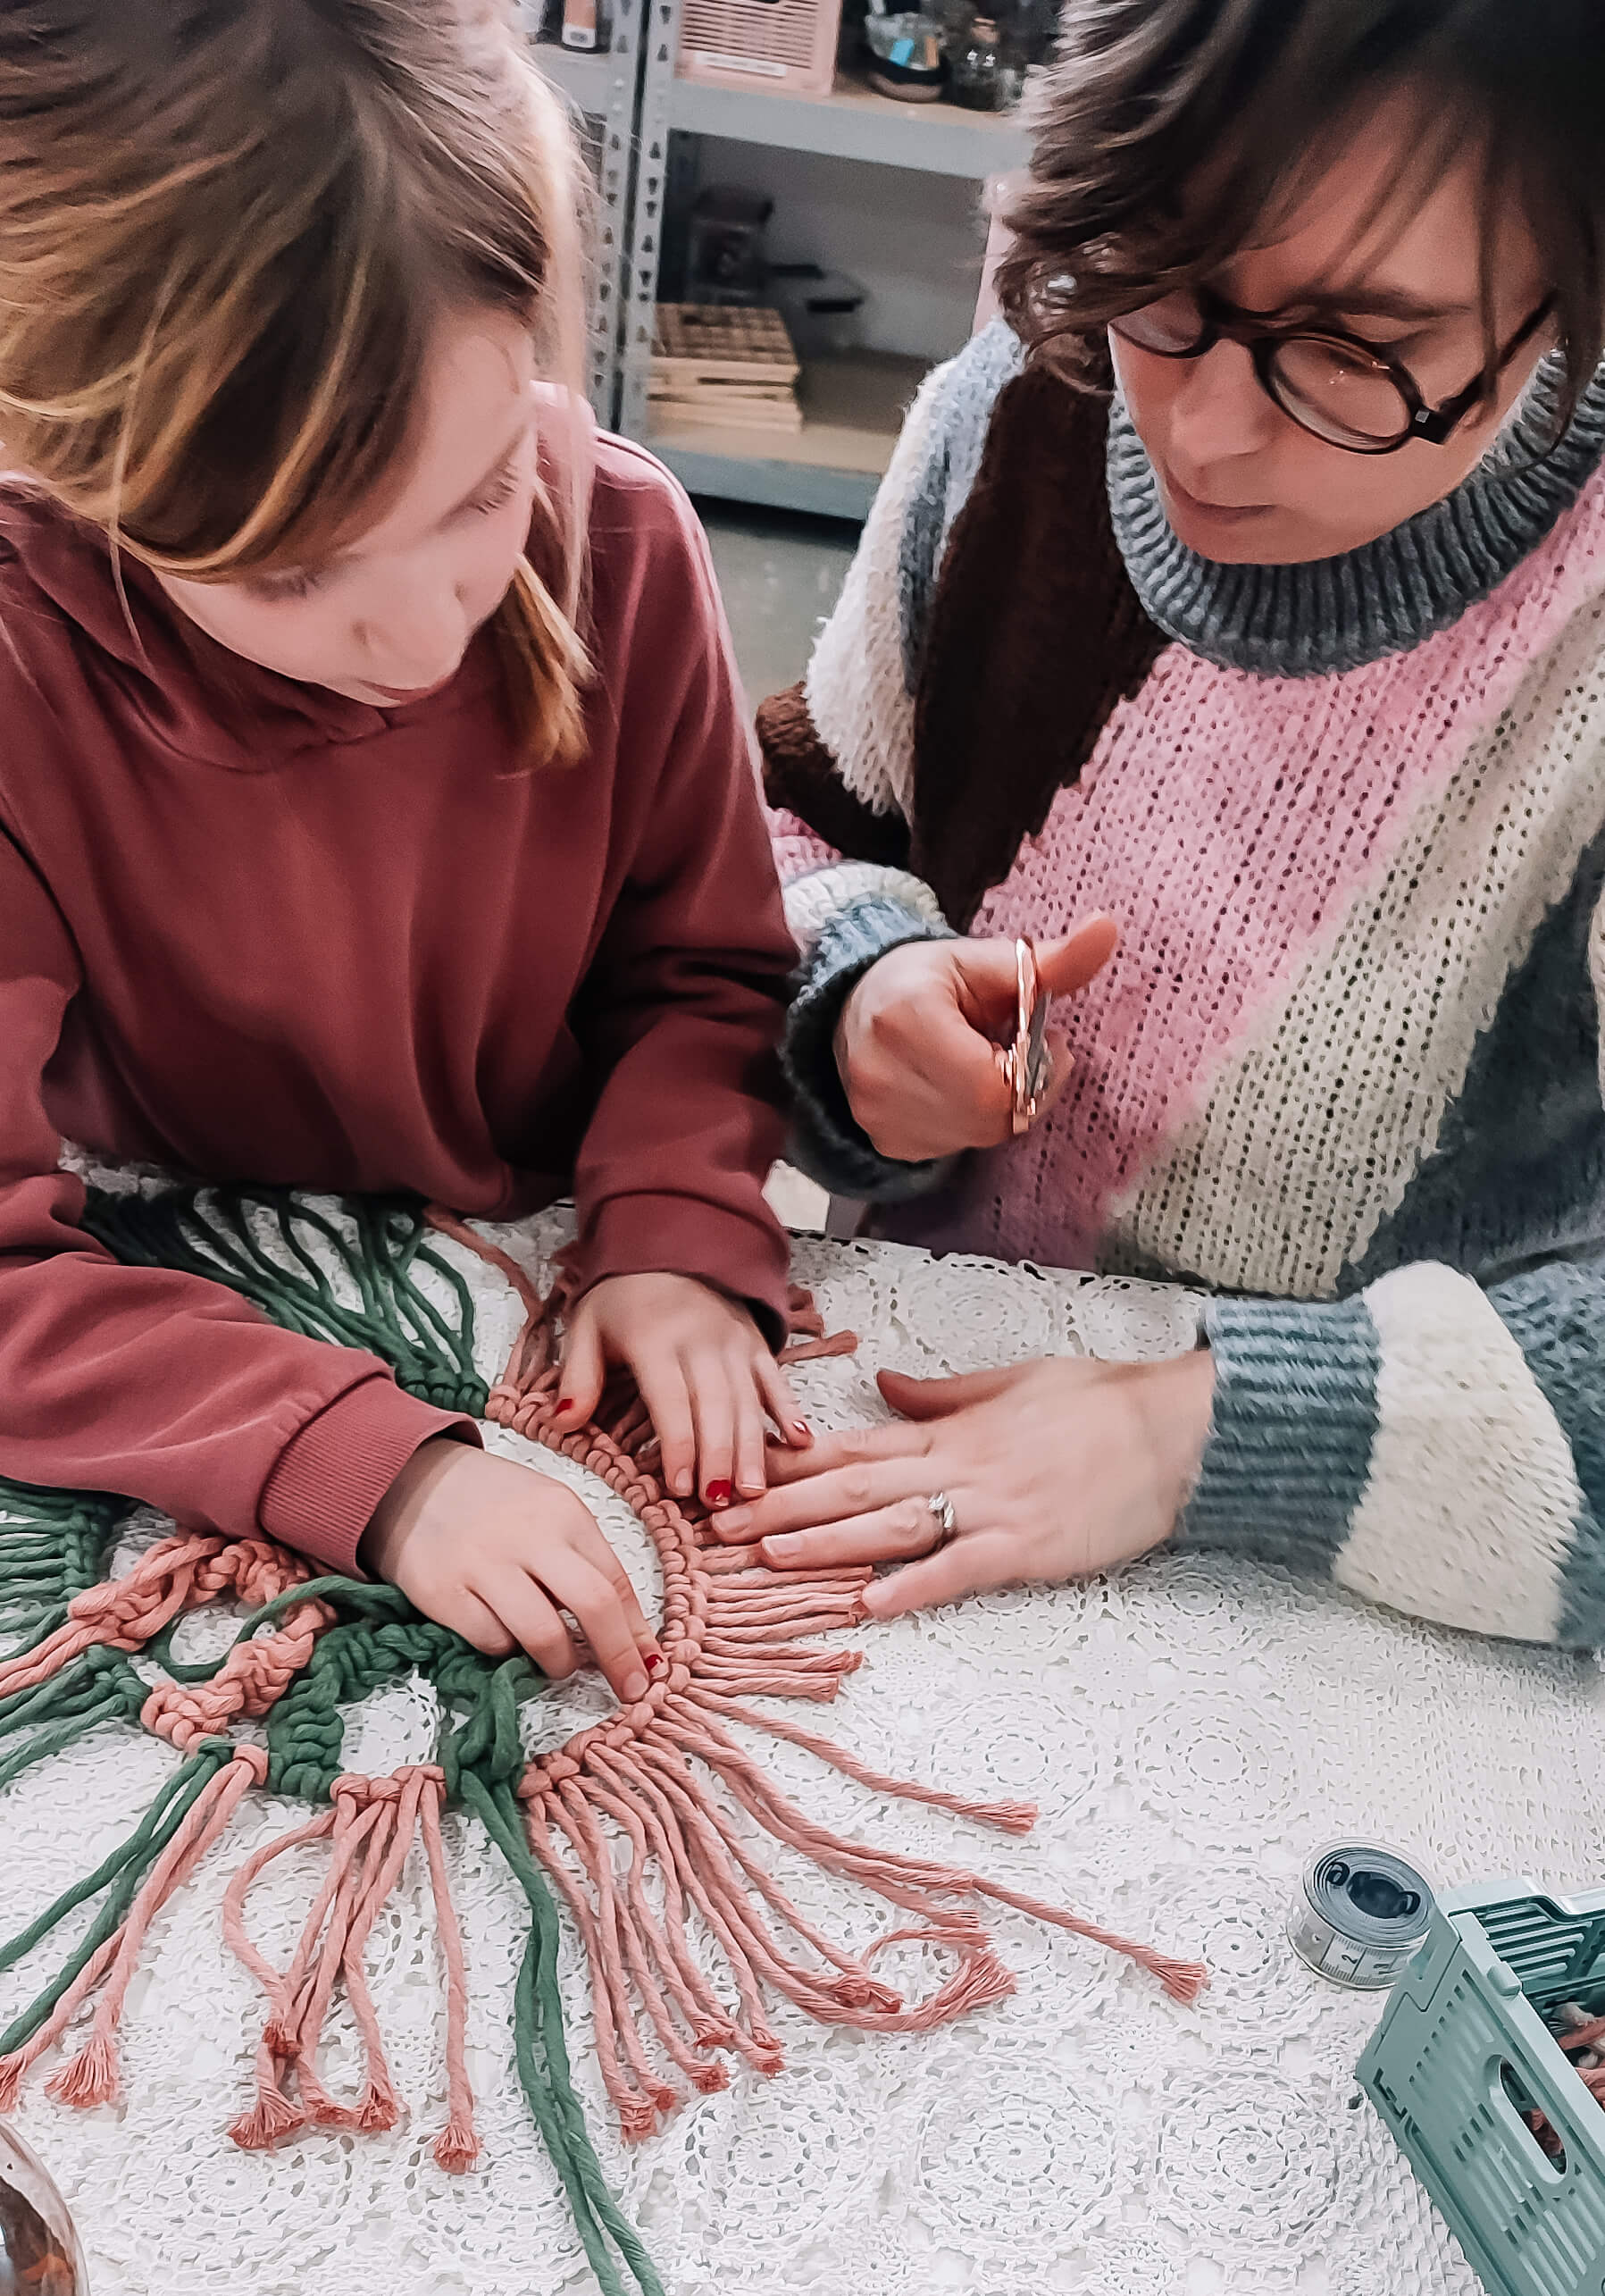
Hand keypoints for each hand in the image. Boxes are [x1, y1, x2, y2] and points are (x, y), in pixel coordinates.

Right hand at [362, 1439, 660, 1699]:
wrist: (408, 1479)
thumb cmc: (490, 1502)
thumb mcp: (547, 1509)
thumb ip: (583, 1559)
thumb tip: (627, 1630)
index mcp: (564, 1511)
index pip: (616, 1579)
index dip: (638, 1631)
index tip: (650, 1666)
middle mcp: (529, 1535)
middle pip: (593, 1605)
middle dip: (618, 1657)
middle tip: (630, 1690)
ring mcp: (484, 1564)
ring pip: (544, 1634)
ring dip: (561, 1663)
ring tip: (559, 1665)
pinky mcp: (444, 1593)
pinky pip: (492, 1642)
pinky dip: (507, 1651)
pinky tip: (506, 1637)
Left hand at [553, 1271, 806, 1508]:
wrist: (669, 1242)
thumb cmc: (622, 1297)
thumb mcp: (586, 1327)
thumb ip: (578, 1378)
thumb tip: (563, 1425)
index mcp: (654, 1338)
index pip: (670, 1401)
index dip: (677, 1447)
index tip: (681, 1488)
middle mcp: (700, 1340)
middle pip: (715, 1407)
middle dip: (719, 1458)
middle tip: (721, 1505)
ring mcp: (734, 1341)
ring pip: (747, 1401)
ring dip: (752, 1448)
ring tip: (753, 1492)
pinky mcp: (756, 1343)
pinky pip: (775, 1380)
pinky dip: (790, 1411)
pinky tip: (801, 1442)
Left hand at [709, 1349, 1214, 1618]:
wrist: (1171, 1428)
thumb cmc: (1099, 1402)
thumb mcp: (1012, 1379)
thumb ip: (940, 1392)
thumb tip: (880, 1384)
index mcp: (951, 1429)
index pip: (854, 1443)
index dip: (791, 1459)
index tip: (738, 1468)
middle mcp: (958, 1467)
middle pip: (854, 1486)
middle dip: (783, 1505)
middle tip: (719, 1524)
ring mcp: (991, 1508)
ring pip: (891, 1524)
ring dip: (826, 1543)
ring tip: (766, 1557)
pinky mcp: (1027, 1547)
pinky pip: (959, 1568)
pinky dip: (914, 1585)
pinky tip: (869, 1604)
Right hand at [835, 915, 1118, 1162]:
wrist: (852, 1008)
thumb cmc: (926, 980)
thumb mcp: (986, 962)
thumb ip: (1052, 961)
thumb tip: (1107, 928)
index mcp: (905, 1018)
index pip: (994, 1084)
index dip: (1035, 1070)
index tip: (1043, 1039)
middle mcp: (880, 1073)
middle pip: (990, 1116)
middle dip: (1023, 1088)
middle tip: (1020, 1053)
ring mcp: (876, 1115)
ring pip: (978, 1135)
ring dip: (998, 1107)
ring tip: (984, 1066)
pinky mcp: (885, 1141)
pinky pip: (955, 1147)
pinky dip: (970, 1122)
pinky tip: (958, 1089)